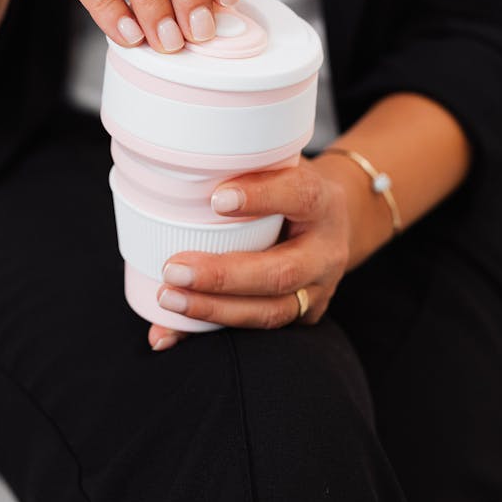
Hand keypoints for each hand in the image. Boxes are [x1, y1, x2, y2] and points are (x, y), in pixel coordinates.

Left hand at [147, 158, 352, 350]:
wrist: (331, 223)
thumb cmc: (289, 190)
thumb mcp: (279, 167)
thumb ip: (244, 171)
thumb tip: (185, 173)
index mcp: (322, 202)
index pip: (300, 196)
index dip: (261, 197)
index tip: (216, 200)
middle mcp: (325, 251)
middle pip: (280, 272)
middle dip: (224, 276)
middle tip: (174, 270)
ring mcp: (318, 290)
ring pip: (270, 311)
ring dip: (214, 309)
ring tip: (169, 298)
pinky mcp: (303, 315)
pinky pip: (257, 330)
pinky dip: (208, 334)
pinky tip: (170, 331)